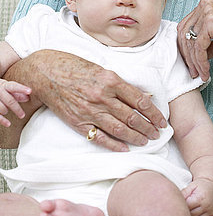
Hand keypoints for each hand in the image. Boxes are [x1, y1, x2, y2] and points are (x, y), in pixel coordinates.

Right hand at [0, 78, 30, 126]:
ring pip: (2, 108)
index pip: (14, 86)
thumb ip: (17, 93)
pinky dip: (2, 120)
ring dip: (6, 111)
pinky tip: (8, 124)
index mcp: (4, 86)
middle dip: (16, 108)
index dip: (22, 89)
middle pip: (9, 100)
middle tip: (22, 115)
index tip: (30, 91)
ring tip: (7, 111)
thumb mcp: (7, 88)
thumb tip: (28, 97)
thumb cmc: (0, 89)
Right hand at [5, 50, 167, 151]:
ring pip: (119, 129)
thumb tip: (145, 96)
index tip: (161, 121)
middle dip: (148, 128)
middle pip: (132, 117)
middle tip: (157, 134)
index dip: (154, 113)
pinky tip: (124, 148)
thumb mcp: (103, 69)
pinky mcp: (78, 122)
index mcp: (111, 80)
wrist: (47, 73)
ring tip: (146, 141)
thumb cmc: (76, 67)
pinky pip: (99, 137)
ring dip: (135, 137)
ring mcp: (90, 111)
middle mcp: (102, 96)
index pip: (140, 101)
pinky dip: (113, 144)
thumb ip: (123, 84)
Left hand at [177, 0, 212, 80]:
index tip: (191, 62)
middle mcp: (203, 4)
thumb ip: (207, 44)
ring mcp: (206, 11)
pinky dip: (200, 61)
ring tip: (200, 74)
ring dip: (194, 61)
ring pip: (190, 40)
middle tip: (192, 71)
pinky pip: (199, 46)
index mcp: (205, 4)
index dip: (186, 46)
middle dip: (187, 55)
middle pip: (184, 33)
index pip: (186, 26)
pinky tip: (206, 70)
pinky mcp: (210, 21)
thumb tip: (196, 58)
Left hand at [182, 177, 212, 215]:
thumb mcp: (191, 186)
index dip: (182, 205)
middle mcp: (207, 206)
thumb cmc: (201, 185)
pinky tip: (194, 213)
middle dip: (186, 211)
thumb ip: (183, 192)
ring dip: (191, 215)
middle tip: (184, 206)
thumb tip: (175, 199)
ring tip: (189, 208)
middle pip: (191, 214)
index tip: (181, 203)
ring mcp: (211, 211)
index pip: (187, 206)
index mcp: (200, 198)